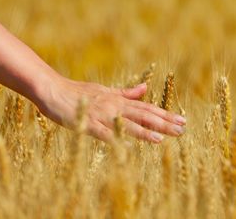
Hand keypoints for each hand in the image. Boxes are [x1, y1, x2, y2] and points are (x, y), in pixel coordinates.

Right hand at [35, 76, 186, 142]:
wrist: (52, 90)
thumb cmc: (78, 92)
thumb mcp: (105, 90)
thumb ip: (125, 93)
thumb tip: (145, 89)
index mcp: (118, 100)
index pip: (146, 108)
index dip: (165, 115)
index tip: (182, 120)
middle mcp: (114, 106)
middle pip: (142, 115)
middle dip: (163, 122)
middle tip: (182, 128)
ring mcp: (101, 114)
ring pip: (126, 123)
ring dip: (145, 131)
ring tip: (163, 137)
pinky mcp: (86, 122)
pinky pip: (102, 133)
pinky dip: (114, 138)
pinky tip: (126, 147)